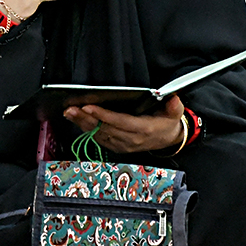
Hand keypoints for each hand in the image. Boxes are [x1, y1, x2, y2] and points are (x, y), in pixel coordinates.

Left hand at [63, 94, 185, 153]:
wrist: (168, 140)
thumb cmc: (167, 124)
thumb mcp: (175, 114)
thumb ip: (174, 107)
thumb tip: (173, 98)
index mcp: (143, 130)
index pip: (120, 122)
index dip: (103, 115)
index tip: (88, 107)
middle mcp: (131, 139)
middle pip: (104, 128)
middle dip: (86, 118)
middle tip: (71, 108)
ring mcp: (122, 145)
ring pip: (98, 134)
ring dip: (82, 123)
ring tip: (69, 112)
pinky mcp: (116, 147)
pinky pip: (99, 139)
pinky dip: (86, 129)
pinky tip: (77, 120)